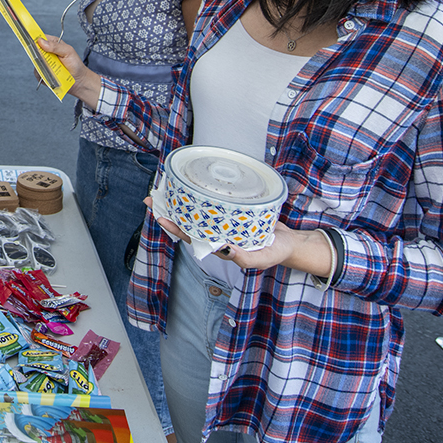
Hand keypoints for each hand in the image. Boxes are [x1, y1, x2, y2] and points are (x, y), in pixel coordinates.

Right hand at [37, 34, 101, 104]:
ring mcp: (44, 63)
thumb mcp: (68, 51)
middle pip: (35, 50)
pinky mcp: (43, 73)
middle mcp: (47, 53)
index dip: (36, 39)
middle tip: (45, 58)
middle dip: (37, 54)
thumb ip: (55, 46)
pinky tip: (51, 76)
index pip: (40, 38)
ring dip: (42, 66)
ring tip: (53, 69)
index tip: (33, 41)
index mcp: (53, 44)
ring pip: (35, 62)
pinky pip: (37, 73)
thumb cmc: (75, 64)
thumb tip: (41, 42)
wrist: (79, 80)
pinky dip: (42, 75)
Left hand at [145, 195, 333, 277]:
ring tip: (164, 188)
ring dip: (180, 200)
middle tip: (151, 199)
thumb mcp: (262, 258)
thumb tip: (226, 250)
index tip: (161, 218)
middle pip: (188, 221)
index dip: (175, 228)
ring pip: (196, 210)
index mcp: (220, 246)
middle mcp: (217, 233)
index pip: (192, 237)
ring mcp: (223, 221)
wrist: (290, 243)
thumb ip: (245, 257)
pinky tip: (192, 184)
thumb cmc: (275, 252)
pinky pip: (212, 201)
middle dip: (169, 211)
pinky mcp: (233, 210)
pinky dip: (200, 193)